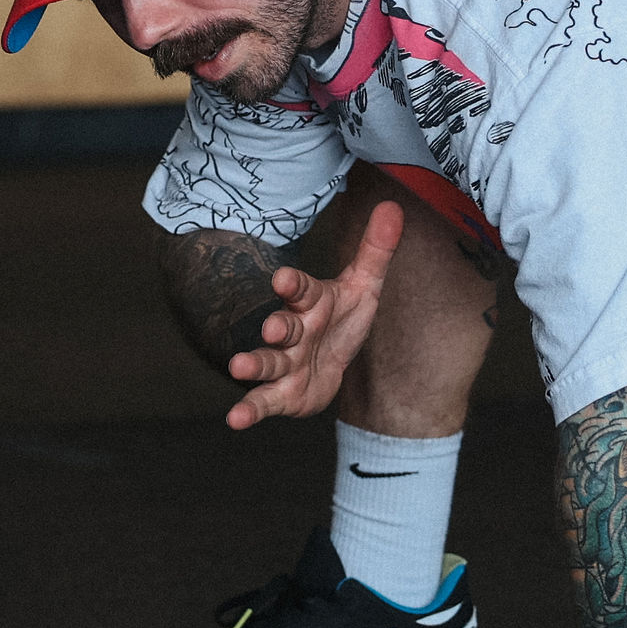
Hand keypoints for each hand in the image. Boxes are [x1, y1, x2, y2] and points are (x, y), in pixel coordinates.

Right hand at [224, 199, 401, 430]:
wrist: (330, 362)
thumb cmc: (340, 319)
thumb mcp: (363, 287)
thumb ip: (375, 251)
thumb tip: (392, 206)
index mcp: (311, 303)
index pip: (302, 290)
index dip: (293, 285)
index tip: (284, 279)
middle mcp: (293, 331)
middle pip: (283, 327)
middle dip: (277, 327)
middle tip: (270, 327)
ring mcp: (284, 363)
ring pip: (267, 362)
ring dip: (252, 365)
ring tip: (238, 368)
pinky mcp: (282, 393)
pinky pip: (263, 401)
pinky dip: (248, 411)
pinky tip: (234, 420)